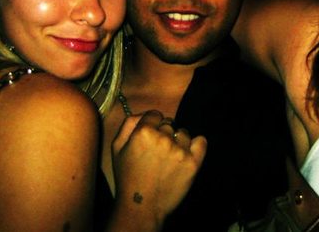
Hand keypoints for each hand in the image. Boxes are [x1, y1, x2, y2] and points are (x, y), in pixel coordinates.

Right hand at [110, 110, 206, 230]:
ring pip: (183, 133)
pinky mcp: (193, 162)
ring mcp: (180, 150)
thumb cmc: (127, 177)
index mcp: (143, 132)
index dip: (152, 124)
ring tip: (169, 157)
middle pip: (169, 123)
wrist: (142, 206)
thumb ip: (128, 124)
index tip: (151, 136)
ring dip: (178, 141)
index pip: (155, 114)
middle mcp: (163, 138)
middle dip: (164, 133)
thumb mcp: (117, 148)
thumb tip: (143, 113)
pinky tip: (187, 152)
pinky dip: (196, 144)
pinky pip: (201, 141)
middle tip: (157, 151)